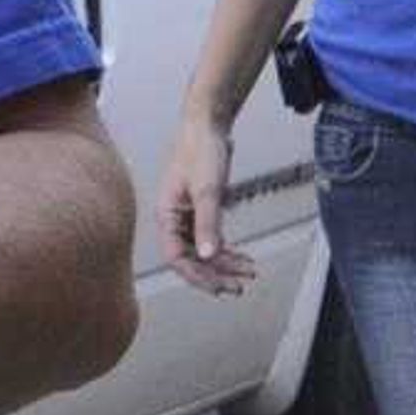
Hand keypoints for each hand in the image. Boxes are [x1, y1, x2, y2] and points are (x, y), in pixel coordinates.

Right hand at [160, 108, 252, 296]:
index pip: (176, 258)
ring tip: (249, 272)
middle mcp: (174, 220)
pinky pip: (212, 240)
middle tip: (239, 287)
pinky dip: (227, 251)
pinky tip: (243, 258)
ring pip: (203, 252)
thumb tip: (208, 255)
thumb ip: (208, 224)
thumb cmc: (200, 151)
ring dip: (225, 265)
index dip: (197, 277)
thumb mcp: (207, 190)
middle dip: (215, 275)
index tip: (220, 288)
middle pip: (191, 259)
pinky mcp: (201, 211)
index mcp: (166, 216)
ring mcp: (187, 217)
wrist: (207, 126)